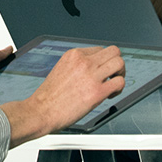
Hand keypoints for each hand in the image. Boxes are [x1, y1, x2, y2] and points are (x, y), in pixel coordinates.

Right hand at [1, 46, 125, 146]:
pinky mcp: (97, 92)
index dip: (103, 62)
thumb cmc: (49, 96)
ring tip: (114, 84)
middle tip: (113, 75)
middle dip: (116, 63)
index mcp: (74, 54)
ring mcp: (91, 75)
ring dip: (121, 74)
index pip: (100, 49)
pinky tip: (110, 95)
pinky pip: (119, 82)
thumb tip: (94, 69)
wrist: (40, 111)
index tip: (101, 73)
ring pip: (120, 63)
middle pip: (114, 51)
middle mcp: (84, 61)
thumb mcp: (62, 69)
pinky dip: (119, 89)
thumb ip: (78, 66)